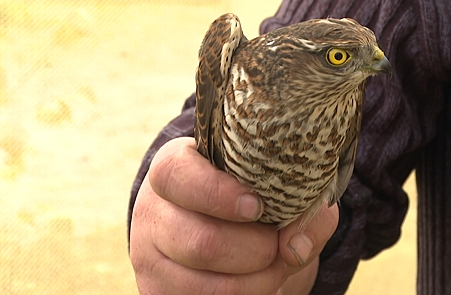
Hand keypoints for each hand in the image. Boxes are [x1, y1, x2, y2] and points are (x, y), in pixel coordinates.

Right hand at [129, 137, 338, 294]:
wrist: (227, 223)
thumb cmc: (254, 195)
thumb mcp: (278, 184)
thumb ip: (302, 205)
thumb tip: (295, 248)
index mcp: (174, 167)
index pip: (175, 176)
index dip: (218, 194)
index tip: (257, 206)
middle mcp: (153, 210)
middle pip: (201, 242)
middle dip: (256, 250)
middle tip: (278, 244)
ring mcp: (148, 255)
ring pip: (203, 285)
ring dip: (255, 282)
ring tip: (274, 266)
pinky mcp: (154, 290)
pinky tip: (255, 282)